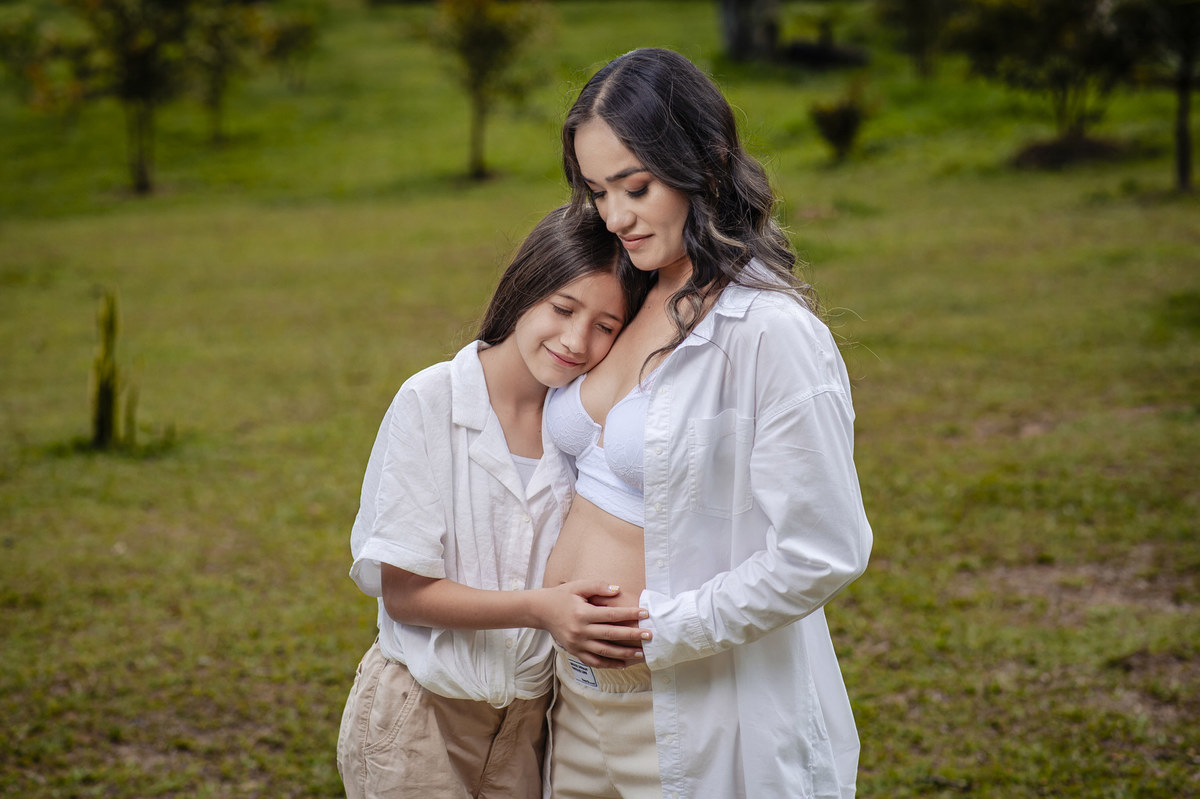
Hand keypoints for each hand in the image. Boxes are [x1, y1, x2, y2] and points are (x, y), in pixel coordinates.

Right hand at [534, 581, 650, 669]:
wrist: (541, 611)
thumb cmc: (562, 596)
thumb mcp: (578, 586)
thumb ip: (598, 586)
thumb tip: (617, 590)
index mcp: (583, 613)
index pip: (611, 615)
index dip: (629, 614)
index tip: (645, 614)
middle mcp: (580, 630)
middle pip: (611, 634)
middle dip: (632, 635)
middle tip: (649, 635)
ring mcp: (577, 644)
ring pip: (605, 652)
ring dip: (625, 653)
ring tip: (641, 653)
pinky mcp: (575, 652)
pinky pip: (594, 662)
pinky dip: (610, 664)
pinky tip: (623, 663)